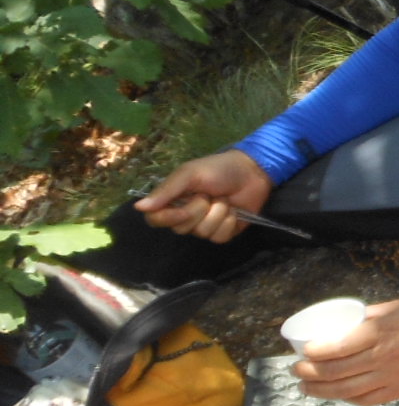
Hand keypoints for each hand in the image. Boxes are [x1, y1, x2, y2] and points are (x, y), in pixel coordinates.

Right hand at [133, 152, 272, 242]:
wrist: (252, 170)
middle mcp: (186, 216)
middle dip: (198, 210)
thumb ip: (166, 190)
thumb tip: (138, 207)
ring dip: (217, 213)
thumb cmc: (218, 169)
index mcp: (173, 201)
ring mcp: (205, 225)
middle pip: (180, 228)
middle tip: (208, 195)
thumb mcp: (189, 173)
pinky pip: (220, 237)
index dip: (167, 218)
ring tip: (224, 199)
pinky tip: (235, 210)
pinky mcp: (224, 232)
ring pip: (202, 233)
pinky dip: (229, 222)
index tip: (181, 209)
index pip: (155, 220)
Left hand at [293, 298, 398, 404]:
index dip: (312, 352)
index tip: (302, 351)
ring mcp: (390, 378)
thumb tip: (341, 326)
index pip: (334, 348)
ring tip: (307, 386)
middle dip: (309, 373)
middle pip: (333, 372)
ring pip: (345, 391)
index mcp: (378, 333)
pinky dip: (348, 398)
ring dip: (320, 390)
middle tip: (297, 369)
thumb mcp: (394, 307)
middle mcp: (380, 358)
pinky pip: (366, 400)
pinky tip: (338, 394)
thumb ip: (367, 318)